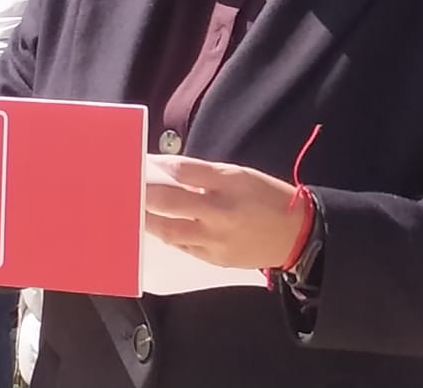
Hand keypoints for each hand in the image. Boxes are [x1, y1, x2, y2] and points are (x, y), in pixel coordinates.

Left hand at [143, 155, 307, 270]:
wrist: (297, 235)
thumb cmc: (268, 198)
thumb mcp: (241, 175)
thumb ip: (205, 175)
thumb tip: (170, 171)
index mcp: (230, 184)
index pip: (185, 171)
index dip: (159, 166)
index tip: (140, 163)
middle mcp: (220, 213)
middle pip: (171, 203)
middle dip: (144, 195)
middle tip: (126, 189)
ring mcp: (216, 240)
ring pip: (171, 231)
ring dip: (149, 221)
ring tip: (135, 212)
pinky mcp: (215, 259)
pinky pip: (183, 247)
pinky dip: (168, 236)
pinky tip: (158, 229)